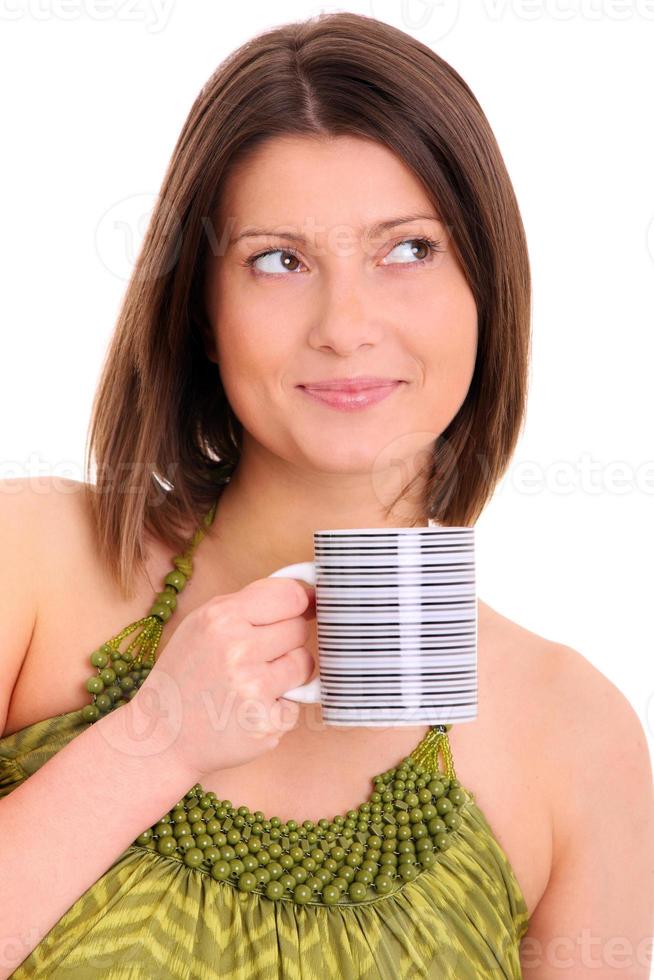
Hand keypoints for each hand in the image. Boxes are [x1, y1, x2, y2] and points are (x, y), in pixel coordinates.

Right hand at [127, 576, 315, 777]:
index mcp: (221, 617)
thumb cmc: (187, 674)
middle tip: (259, 655)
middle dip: (287, 639)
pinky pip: (297, 704)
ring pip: (304, 663)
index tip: (307, 606)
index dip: (303, 600)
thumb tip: (306, 592)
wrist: (162, 736)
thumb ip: (249, 603)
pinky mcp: (266, 723)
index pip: (290, 595)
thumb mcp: (203, 623)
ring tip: (253, 682)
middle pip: (299, 628)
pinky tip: (249, 711)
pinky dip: (280, 708)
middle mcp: (237, 650)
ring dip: (288, 673)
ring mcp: (253, 688)